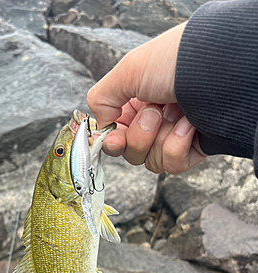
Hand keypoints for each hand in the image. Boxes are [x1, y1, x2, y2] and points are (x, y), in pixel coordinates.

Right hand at [87, 23, 206, 173]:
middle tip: (154, 112)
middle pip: (130, 152)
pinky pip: (172, 164)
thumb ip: (101, 99)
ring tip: (175, 112)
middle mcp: (153, 120)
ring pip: (150, 162)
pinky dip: (177, 145)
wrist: (217, 70)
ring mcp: (172, 136)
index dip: (112, 140)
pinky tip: (188, 124)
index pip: (114, 135)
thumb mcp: (127, 71)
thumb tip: (100, 125)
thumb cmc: (174, 63)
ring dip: (159, 138)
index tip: (114, 136)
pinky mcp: (192, 149)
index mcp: (135, 102)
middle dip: (139, 136)